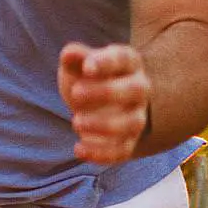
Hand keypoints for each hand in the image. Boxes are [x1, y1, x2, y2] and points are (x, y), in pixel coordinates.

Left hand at [59, 42, 151, 163]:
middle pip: (135, 90)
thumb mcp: (77, 65)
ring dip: (104, 125)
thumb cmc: (86, 77)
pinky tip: (78, 149)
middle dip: (106, 92)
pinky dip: (102, 154)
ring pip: (132, 123)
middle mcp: (138, 89)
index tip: (87, 67)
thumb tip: (69, 53)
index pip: (123, 59)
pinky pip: (123, 150)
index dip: (107, 63)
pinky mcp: (128, 141)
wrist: (94, 103)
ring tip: (75, 122)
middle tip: (75, 93)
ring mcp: (136, 116)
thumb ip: (75, 58)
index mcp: (127, 63)